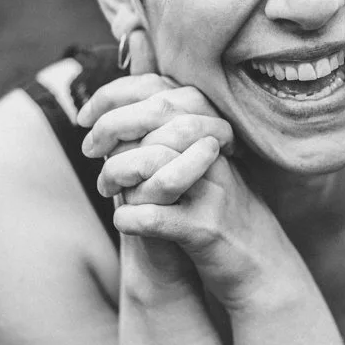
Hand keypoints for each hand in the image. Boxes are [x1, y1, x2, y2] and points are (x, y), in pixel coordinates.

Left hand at [77, 32, 297, 309]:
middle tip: (89, 150)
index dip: (112, 97)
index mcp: (211, 129)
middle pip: (154, 118)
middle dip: (108, 130)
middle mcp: (215, 151)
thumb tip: (127, 81)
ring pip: (152, 162)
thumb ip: (167, 125)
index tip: (84, 117)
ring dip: (115, 173)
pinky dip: (129, 217)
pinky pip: (155, 217)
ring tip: (105, 187)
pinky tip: (121, 220)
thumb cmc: (217, 208)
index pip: (157, 90)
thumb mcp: (200, 160)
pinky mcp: (206, 229)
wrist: (260, 264)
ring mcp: (213, 189)